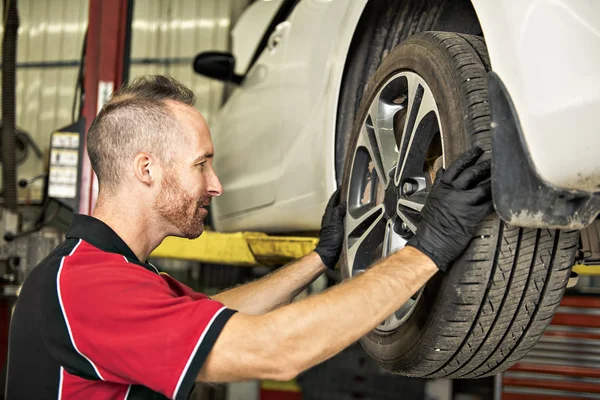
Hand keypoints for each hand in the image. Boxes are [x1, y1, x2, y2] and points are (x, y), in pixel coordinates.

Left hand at [315, 189, 345, 268]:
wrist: (329, 252)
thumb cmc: (331, 240)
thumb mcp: (336, 224)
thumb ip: (338, 212)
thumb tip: (342, 203)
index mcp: (329, 215)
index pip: (333, 200)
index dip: (337, 193)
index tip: (342, 187)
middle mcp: (330, 218)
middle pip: (335, 204)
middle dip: (340, 198)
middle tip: (347, 192)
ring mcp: (332, 224)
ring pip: (338, 211)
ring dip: (343, 205)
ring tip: (350, 201)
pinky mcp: (336, 229)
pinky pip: (341, 218)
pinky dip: (345, 214)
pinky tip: (350, 215)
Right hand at [407, 147, 493, 271]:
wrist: (430, 243)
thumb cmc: (429, 226)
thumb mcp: (430, 200)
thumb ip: (438, 185)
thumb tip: (441, 171)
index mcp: (442, 188)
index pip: (456, 167)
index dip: (468, 157)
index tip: (477, 151)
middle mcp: (452, 193)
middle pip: (472, 173)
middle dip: (485, 165)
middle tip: (493, 161)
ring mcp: (463, 203)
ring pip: (483, 186)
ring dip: (494, 180)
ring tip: (502, 176)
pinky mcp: (473, 216)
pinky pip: (489, 203)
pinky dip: (497, 199)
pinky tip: (504, 196)